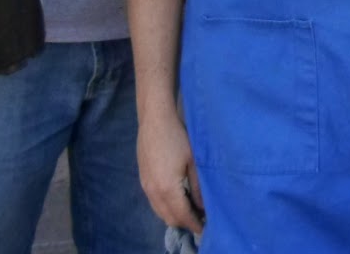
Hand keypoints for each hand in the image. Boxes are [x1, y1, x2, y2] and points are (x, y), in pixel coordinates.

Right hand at [138, 106, 204, 232]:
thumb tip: (204, 206)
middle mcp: (153, 192)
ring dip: (174, 215)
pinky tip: (177, 198)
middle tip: (200, 219)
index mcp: (167, 189)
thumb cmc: (177, 137)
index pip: (182, 216)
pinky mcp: (143, 180)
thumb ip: (198, 188)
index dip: (195, 224)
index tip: (206, 228)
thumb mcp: (194, 162)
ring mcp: (145, 187)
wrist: (155, 120)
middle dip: (185, 222)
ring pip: (160, 212)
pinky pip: (154, 203)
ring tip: (191, 210)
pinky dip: (166, 207)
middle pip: (169, 218)